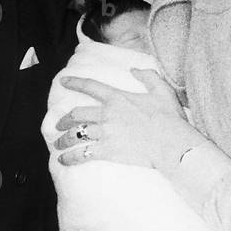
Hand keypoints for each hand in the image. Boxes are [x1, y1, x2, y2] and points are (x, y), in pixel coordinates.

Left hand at [54, 68, 198, 168]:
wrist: (172, 144)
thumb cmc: (170, 118)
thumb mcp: (162, 90)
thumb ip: (148, 76)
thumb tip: (134, 69)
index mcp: (118, 98)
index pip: (91, 86)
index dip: (74, 82)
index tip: (63, 81)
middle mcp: (107, 114)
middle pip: (76, 114)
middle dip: (63, 119)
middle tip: (58, 124)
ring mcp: (106, 133)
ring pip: (75, 134)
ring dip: (63, 140)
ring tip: (58, 144)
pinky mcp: (107, 151)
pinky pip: (82, 153)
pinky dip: (70, 157)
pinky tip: (63, 161)